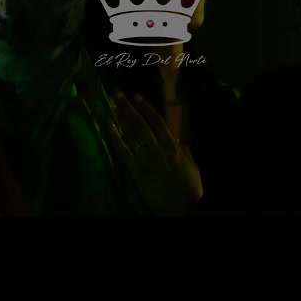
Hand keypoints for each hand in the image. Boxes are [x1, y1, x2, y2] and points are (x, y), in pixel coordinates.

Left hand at [105, 88, 201, 215]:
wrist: (183, 208)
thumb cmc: (190, 189)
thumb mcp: (192, 166)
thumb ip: (184, 152)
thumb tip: (179, 142)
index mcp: (173, 146)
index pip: (157, 121)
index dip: (145, 107)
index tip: (135, 95)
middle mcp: (158, 147)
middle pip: (140, 122)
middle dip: (127, 106)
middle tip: (116, 92)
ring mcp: (146, 158)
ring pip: (131, 132)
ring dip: (120, 116)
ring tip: (110, 103)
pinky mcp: (136, 171)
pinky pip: (123, 151)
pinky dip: (115, 138)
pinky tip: (108, 126)